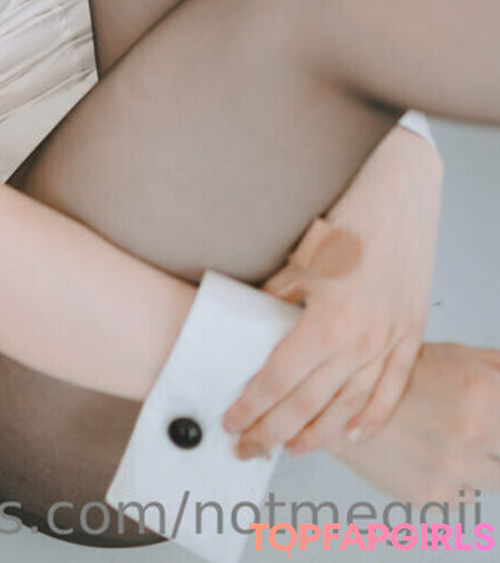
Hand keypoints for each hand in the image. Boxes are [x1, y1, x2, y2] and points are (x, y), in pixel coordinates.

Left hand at [222, 125, 441, 457]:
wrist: (399, 196)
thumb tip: (255, 322)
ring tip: (292, 448)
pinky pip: (393, 387)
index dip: (253, 404)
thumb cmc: (346, 219)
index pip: (279, 378)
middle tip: (249, 446)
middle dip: (274, 430)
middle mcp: (360, 340)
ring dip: (319, 432)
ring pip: (350, 405)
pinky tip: (353, 433)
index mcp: (326, 320)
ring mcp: (390, 341)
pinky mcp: (411, 334)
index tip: (232, 420)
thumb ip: (278, 297)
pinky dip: (373, 415)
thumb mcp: (300, 259)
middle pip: (309, 402)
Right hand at [336, 343, 499, 502]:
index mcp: (484, 394)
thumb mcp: (456, 355)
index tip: (494, 429)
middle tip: (479, 436)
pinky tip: (431, 456)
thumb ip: (497, 369)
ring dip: (479, 467)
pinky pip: (464, 497)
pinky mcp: (433, 495)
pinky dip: (454, 482)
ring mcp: (453, 468)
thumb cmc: (397, 377)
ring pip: (493, 482)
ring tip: (450, 443)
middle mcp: (472, 433)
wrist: (343, 401)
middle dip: (494, 447)